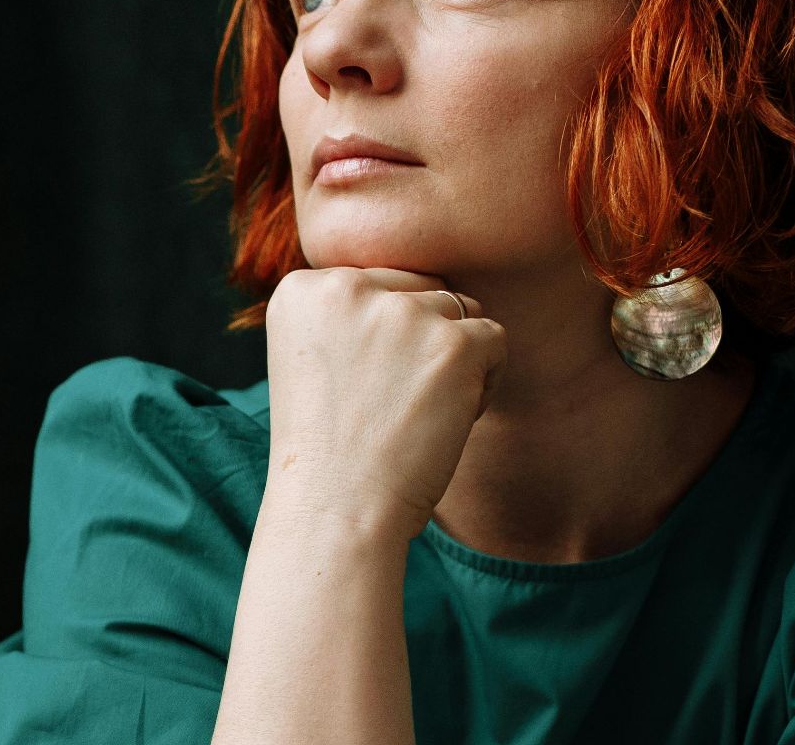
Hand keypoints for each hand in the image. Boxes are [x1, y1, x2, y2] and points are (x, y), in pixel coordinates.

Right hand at [262, 266, 506, 544]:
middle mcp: (346, 287)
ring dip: (453, 358)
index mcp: (302, 287)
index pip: (378, 282)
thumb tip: (424, 285)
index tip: (359, 389)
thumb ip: (352, 312)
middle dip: (423, 338)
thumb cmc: (329, 447)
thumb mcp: (315, 358)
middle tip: (393, 402)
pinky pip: (493, 338)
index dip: (384, 338)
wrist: (335, 511)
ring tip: (417, 412)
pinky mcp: (451, 344)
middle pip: (420, 288)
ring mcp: (401, 313)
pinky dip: (485, 380)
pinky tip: (449, 417)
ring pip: (459, 310)